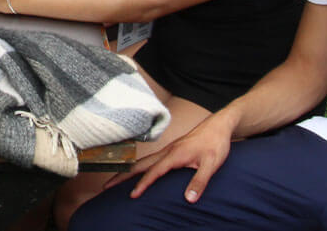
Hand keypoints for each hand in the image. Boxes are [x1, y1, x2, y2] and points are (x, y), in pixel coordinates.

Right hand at [117, 112, 235, 202]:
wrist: (219, 126)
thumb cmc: (216, 144)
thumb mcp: (212, 165)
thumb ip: (200, 182)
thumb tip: (189, 199)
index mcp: (174, 155)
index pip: (154, 172)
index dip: (142, 184)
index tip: (132, 195)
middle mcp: (167, 151)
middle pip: (140, 165)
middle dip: (122, 175)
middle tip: (106, 186)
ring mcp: (168, 149)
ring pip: (143, 161)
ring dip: (128, 171)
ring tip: (115, 180)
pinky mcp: (171, 149)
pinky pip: (150, 160)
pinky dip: (139, 166)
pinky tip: (137, 171)